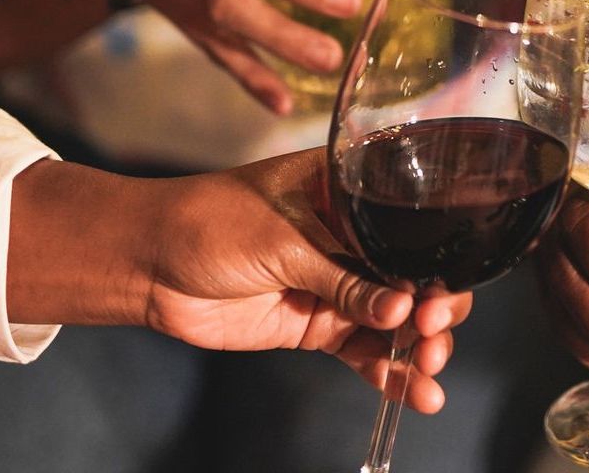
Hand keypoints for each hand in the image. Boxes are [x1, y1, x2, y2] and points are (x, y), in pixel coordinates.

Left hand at [9, 148, 470, 410]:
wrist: (150, 264)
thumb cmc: (212, 221)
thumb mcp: (285, 240)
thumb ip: (343, 278)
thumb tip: (401, 310)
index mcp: (352, 193)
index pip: (411, 227)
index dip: (435, 262)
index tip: (438, 294)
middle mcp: (352, 238)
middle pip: (414, 276)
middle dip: (435, 309)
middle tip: (431, 334)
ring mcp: (336, 284)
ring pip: (394, 320)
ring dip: (417, 348)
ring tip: (428, 374)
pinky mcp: (315, 326)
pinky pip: (362, 352)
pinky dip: (388, 374)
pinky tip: (415, 395)